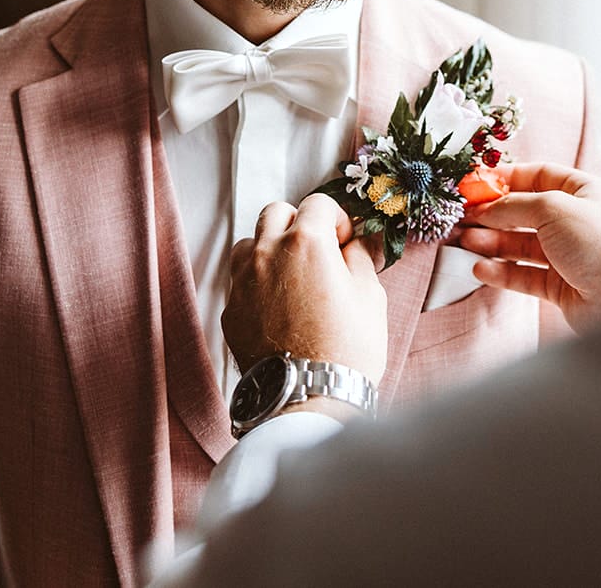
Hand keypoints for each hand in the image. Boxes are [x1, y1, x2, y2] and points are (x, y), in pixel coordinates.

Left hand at [224, 193, 387, 386]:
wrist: (308, 397)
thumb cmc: (348, 348)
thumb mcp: (371, 296)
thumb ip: (360, 258)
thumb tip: (353, 243)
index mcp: (307, 242)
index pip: (318, 203)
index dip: (337, 219)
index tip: (344, 241)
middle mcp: (268, 253)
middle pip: (276, 213)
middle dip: (298, 224)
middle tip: (317, 251)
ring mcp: (243, 281)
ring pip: (248, 242)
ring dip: (269, 248)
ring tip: (290, 275)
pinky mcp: (230, 310)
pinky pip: (239, 280)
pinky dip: (256, 282)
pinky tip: (277, 305)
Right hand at [458, 163, 600, 332]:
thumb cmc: (600, 244)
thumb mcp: (554, 208)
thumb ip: (516, 205)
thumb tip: (486, 207)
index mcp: (581, 192)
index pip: (536, 176)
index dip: (504, 180)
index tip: (473, 185)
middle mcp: (573, 221)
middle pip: (523, 212)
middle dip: (491, 215)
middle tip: (461, 218)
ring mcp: (566, 254)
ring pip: (519, 245)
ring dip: (491, 243)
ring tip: (465, 243)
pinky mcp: (559, 285)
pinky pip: (523, 274)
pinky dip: (501, 272)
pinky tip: (481, 269)